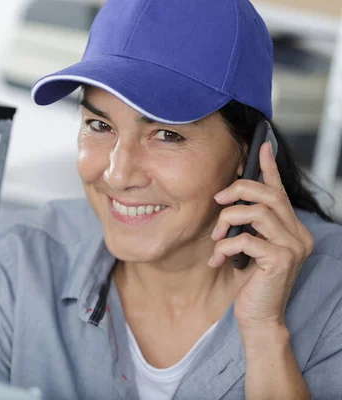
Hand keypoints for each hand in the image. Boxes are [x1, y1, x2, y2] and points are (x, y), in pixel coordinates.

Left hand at [208, 142, 313, 332]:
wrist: (259, 317)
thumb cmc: (250, 283)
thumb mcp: (249, 248)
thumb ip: (248, 226)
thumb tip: (230, 200)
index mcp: (291, 229)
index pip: (280, 192)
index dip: (269, 168)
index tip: (262, 147)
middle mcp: (298, 234)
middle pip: (268, 195)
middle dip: (238, 191)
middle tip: (217, 199)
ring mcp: (292, 247)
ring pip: (257, 212)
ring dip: (228, 220)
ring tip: (216, 238)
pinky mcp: (280, 260)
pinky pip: (247, 239)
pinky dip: (226, 246)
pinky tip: (218, 260)